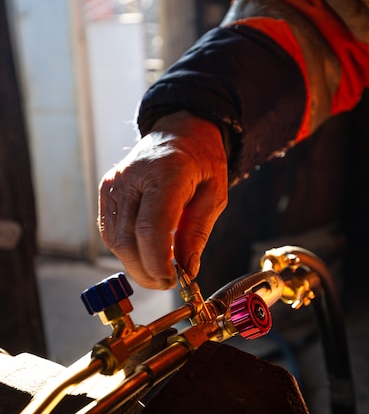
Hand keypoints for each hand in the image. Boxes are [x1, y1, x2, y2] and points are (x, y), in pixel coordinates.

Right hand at [98, 111, 227, 288]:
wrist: (179, 131)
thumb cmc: (201, 160)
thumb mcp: (215, 194)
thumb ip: (198, 232)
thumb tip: (187, 269)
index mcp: (166, 173)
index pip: (151, 227)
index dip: (157, 262)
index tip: (172, 279)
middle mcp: (133, 176)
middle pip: (127, 239)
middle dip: (145, 271)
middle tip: (167, 282)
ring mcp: (115, 182)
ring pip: (114, 239)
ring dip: (134, 264)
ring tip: (157, 271)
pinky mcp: (107, 189)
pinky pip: (109, 230)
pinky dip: (125, 249)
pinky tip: (144, 253)